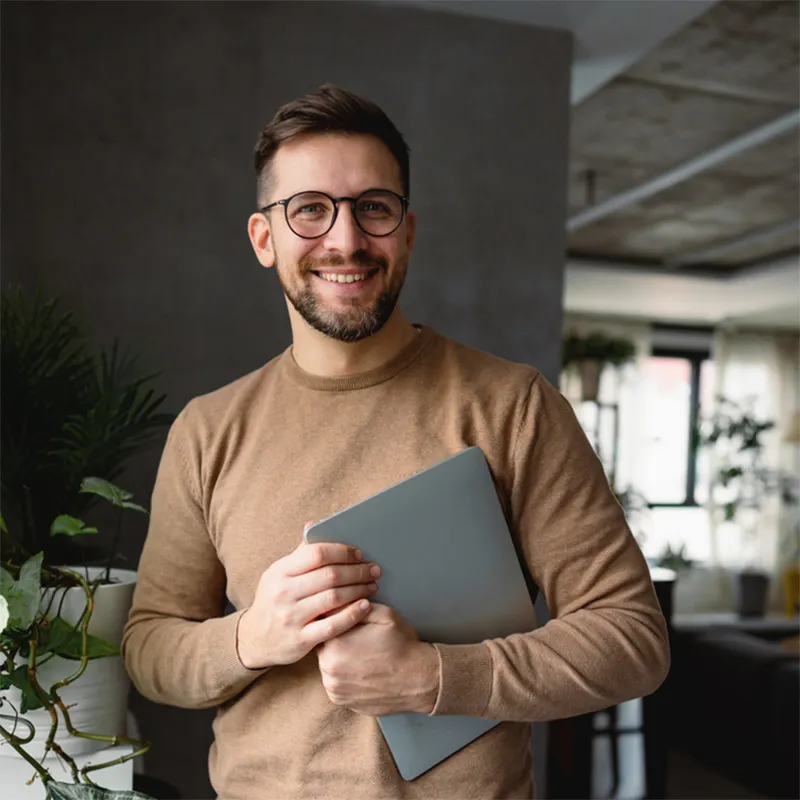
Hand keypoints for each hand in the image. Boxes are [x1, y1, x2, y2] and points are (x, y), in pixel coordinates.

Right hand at [237, 525, 380, 668]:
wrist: (255, 639)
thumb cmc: (274, 600)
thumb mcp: (278, 574)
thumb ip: (299, 554)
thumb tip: (314, 525)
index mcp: (280, 572)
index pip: (316, 553)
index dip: (342, 551)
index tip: (359, 553)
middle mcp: (283, 593)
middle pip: (330, 575)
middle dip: (357, 570)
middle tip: (374, 569)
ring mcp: (291, 618)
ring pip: (334, 598)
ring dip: (359, 589)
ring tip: (372, 585)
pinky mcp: (300, 640)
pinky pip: (333, 626)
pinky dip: (353, 614)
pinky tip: (365, 606)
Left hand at [316, 603, 439, 715]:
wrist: (419, 680)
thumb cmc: (402, 646)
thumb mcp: (383, 614)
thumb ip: (355, 606)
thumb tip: (337, 602)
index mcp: (335, 644)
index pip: (324, 626)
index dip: (337, 622)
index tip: (351, 624)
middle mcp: (329, 669)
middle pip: (323, 646)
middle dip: (337, 640)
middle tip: (359, 639)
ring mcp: (334, 689)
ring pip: (328, 665)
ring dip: (339, 659)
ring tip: (363, 656)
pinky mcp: (341, 701)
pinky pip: (335, 683)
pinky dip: (344, 676)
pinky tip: (362, 670)